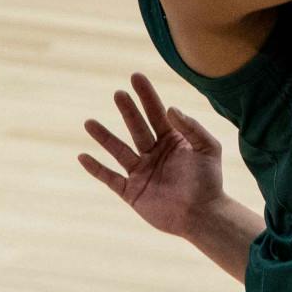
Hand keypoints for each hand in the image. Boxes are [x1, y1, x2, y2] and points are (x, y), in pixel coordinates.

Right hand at [77, 72, 226, 237]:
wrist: (203, 215)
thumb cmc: (209, 181)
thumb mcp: (208, 148)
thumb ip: (192, 127)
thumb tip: (170, 108)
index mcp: (173, 141)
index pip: (156, 113)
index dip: (146, 95)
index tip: (135, 76)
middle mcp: (154, 153)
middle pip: (137, 127)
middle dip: (128, 111)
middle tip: (118, 94)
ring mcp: (142, 172)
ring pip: (119, 150)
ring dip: (104, 136)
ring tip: (89, 122)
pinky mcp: (132, 192)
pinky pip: (110, 178)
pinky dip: (96, 168)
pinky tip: (83, 156)